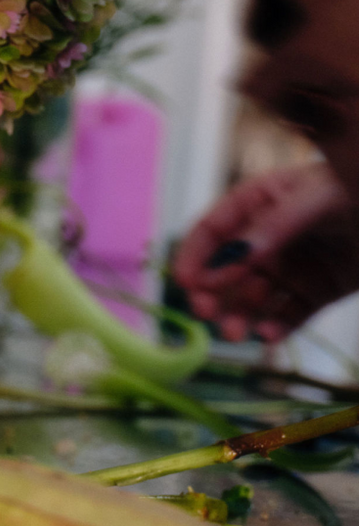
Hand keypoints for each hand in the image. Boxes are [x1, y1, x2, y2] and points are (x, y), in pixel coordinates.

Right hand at [171, 163, 358, 339]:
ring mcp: (292, 267)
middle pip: (226, 269)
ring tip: (237, 334)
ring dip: (239, 316)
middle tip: (207, 315)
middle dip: (212, 293)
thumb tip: (225, 264)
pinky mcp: (317, 293)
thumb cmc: (355, 190)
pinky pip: (289, 315)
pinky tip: (269, 335)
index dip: (194, 255)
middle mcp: (268, 238)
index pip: (214, 229)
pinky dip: (275, 328)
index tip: (184, 283)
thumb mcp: (314, 200)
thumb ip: (270, 230)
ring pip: (253, 297)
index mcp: (259, 203)